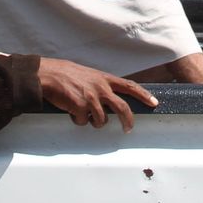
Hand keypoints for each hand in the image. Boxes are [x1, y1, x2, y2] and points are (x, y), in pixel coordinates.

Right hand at [37, 58, 157, 132]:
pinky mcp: (80, 107)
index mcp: (104, 78)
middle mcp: (101, 88)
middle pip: (122, 108)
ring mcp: (91, 98)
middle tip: (128, 129)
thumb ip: (100, 85)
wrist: (48, 75)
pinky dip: (77, 120)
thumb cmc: (66, 74)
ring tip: (82, 113)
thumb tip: (108, 98)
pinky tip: (70, 110)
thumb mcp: (88, 75)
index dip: (143, 95)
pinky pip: (83, 122)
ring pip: (101, 121)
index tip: (154, 102)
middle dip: (128, 121)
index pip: (130, 86)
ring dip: (93, 122)